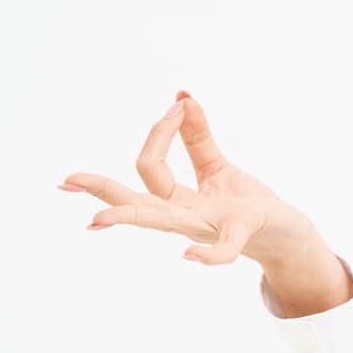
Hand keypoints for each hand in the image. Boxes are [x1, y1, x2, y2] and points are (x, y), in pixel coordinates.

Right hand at [59, 90, 320, 266]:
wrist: (285, 233)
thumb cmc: (246, 204)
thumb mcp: (217, 167)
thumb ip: (197, 137)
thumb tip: (181, 97)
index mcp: (175, 201)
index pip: (149, 167)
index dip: (159, 134)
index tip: (178, 106)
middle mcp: (183, 218)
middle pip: (136, 201)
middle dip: (102, 190)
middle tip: (67, 180)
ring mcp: (208, 228)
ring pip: (164, 222)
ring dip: (132, 217)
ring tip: (98, 218)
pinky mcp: (241, 234)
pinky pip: (221, 249)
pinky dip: (207, 254)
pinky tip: (187, 255)